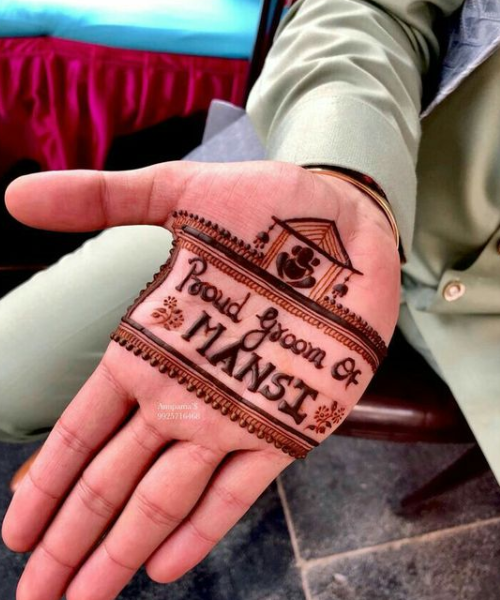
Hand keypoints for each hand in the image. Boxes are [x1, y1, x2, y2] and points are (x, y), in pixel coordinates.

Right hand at [2, 160, 399, 599]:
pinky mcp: (288, 422)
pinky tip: (163, 566)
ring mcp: (234, 413)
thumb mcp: (176, 196)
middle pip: (111, 481)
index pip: (82, 432)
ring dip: (121, 549)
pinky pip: (237, 488)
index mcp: (150, 348)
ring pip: (163, 496)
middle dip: (70, 539)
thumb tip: (17, 195)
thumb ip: (100, 201)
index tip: (14, 532)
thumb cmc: (267, 208)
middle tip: (35, 596)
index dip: (46, 484)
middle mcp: (183, 393)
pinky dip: (202, 528)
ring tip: (81, 598)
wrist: (346, 224)